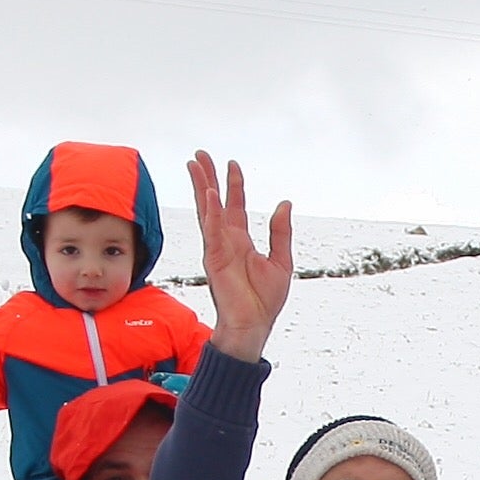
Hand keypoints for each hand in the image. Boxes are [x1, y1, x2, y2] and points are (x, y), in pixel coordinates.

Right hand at [183, 151, 294, 360]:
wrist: (254, 324)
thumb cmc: (264, 300)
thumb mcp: (281, 260)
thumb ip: (281, 232)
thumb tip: (284, 204)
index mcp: (241, 241)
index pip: (236, 206)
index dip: (234, 185)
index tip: (233, 164)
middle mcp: (226, 241)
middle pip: (215, 202)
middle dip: (209, 177)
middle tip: (201, 155)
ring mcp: (217, 248)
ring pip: (207, 210)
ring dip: (202, 187)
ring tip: (195, 165)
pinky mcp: (214, 259)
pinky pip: (211, 231)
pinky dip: (211, 213)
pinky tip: (210, 195)